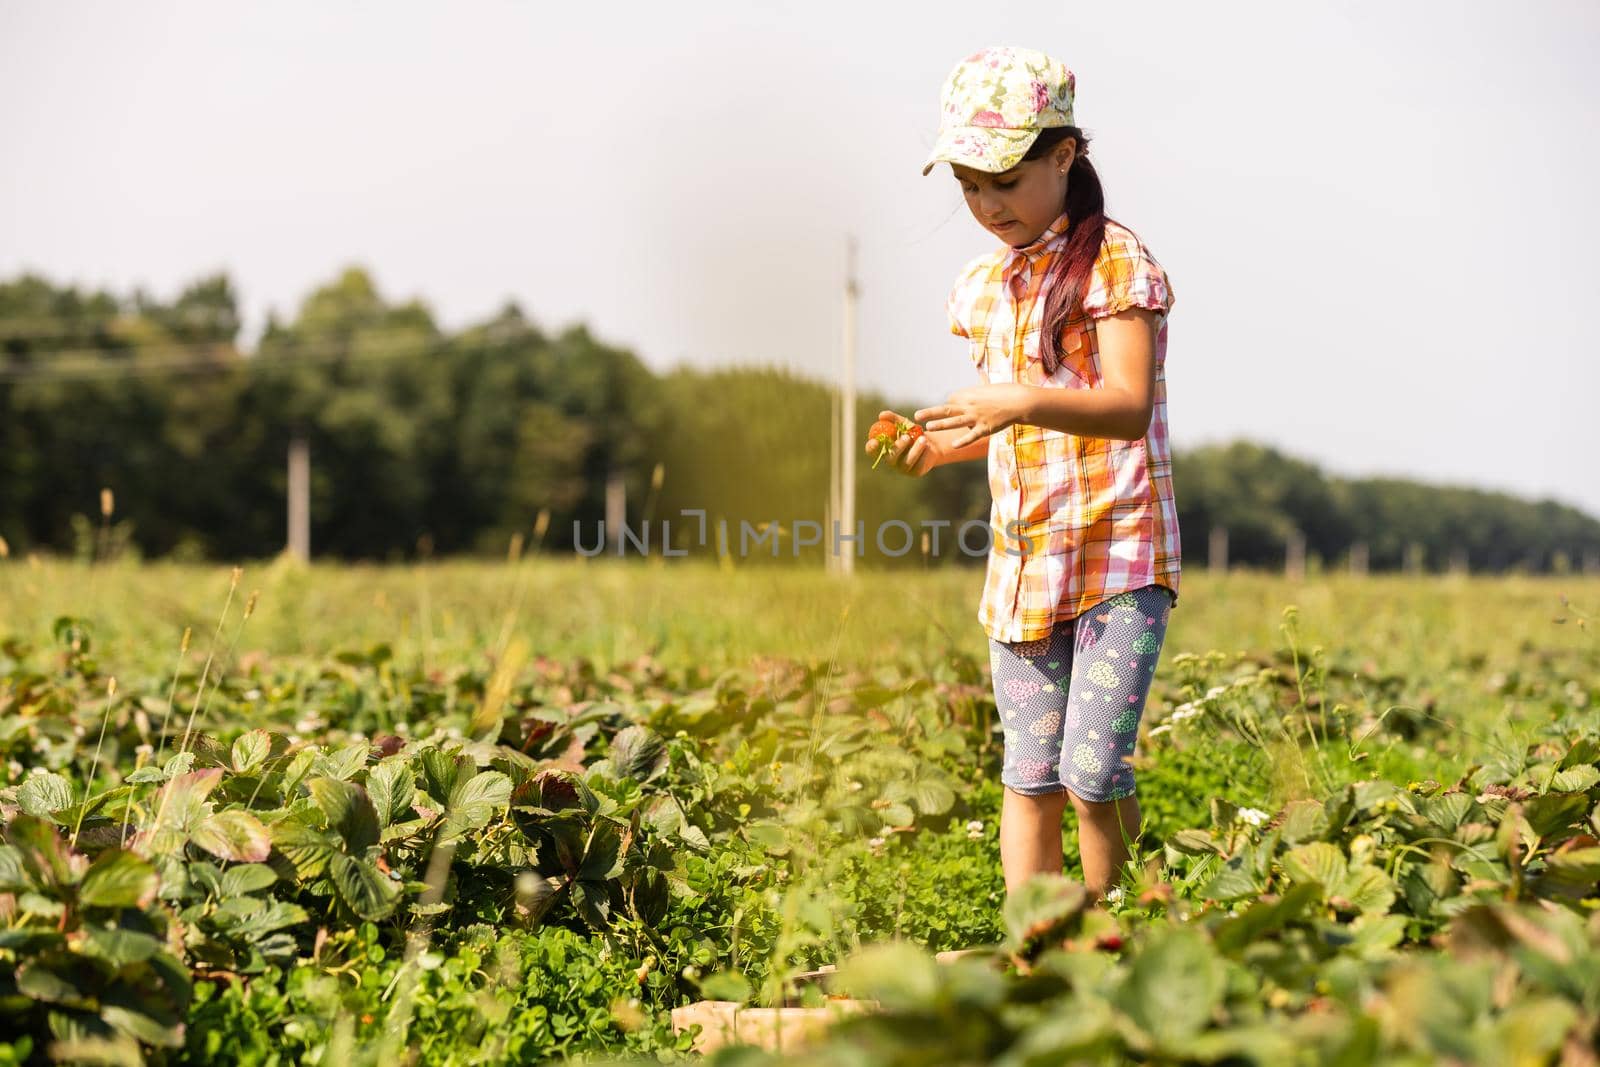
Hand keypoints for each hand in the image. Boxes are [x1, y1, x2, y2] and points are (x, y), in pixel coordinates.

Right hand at [864, 409, 942, 477]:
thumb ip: (892, 419)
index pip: (872, 451)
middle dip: (898, 447)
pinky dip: (923, 454)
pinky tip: (928, 447)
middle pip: (890, 457)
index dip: (871, 448)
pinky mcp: (915, 472)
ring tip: (924, 438)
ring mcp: (903, 468)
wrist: (929, 443)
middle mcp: (891, 461)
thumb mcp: (903, 424)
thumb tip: (881, 415)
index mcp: (884, 449)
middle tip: (907, 437)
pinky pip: (918, 465)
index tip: (875, 441)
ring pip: (907, 461)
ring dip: (915, 449)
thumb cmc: (911, 433)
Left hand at [915, 384, 1030, 449]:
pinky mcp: (986, 428)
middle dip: (931, 412)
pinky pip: (972, 435)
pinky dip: (963, 440)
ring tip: (928, 426)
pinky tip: (953, 445)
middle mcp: (970, 405)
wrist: (1020, 401)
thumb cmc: (1005, 393)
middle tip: (916, 415)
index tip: (946, 413)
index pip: (951, 401)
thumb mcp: (987, 388)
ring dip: (941, 424)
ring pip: (956, 421)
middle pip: (947, 409)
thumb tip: (970, 391)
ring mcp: (977, 417)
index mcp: (969, 395)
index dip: (948, 407)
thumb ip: (976, 391)